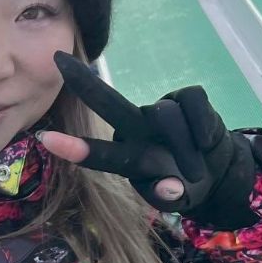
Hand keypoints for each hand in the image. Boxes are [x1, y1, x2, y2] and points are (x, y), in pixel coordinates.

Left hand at [40, 52, 257, 225]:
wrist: (216, 171)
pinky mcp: (186, 97)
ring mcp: (160, 110)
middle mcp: (136, 129)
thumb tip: (171, 187)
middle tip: (60, 63)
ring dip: (185, 146)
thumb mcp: (173, 199)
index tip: (45, 138)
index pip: (98, 154)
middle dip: (86, 86)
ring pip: (166, 116)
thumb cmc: (182, 185)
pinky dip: (203, 128)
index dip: (74, 149)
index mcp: (127, 156)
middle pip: (109, 104)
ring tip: (194, 170)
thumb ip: (167, 195)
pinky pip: (192, 105)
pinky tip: (206, 142)